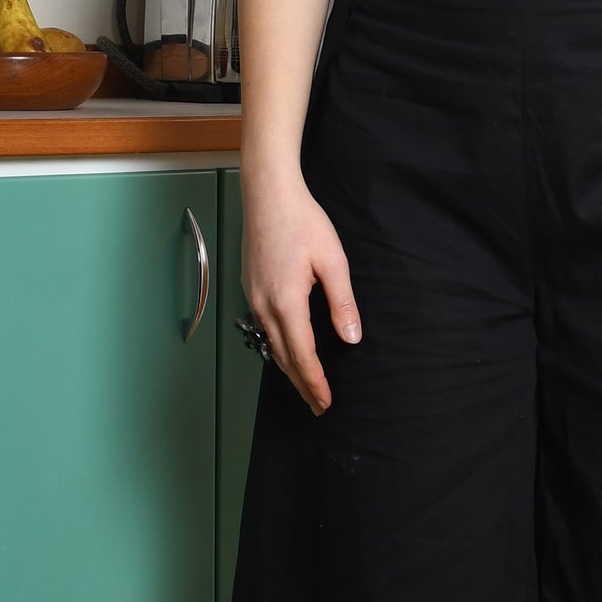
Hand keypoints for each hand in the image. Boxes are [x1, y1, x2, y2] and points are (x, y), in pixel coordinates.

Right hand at [241, 171, 359, 413]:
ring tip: (305, 387)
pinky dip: (277, 348)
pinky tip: (287, 351)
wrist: (268, 194)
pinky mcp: (250, 288)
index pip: (302, 354)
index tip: (325, 402)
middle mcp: (263, 305)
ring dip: (288, 369)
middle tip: (318, 407)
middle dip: (301, 384)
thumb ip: (342, 303)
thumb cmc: (302, 221)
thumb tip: (351, 338)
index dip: (314, 381)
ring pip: (270, 344)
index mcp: (286, 301)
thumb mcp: (333, 261)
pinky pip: (263, 328)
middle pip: (282, 357)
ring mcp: (252, 297)